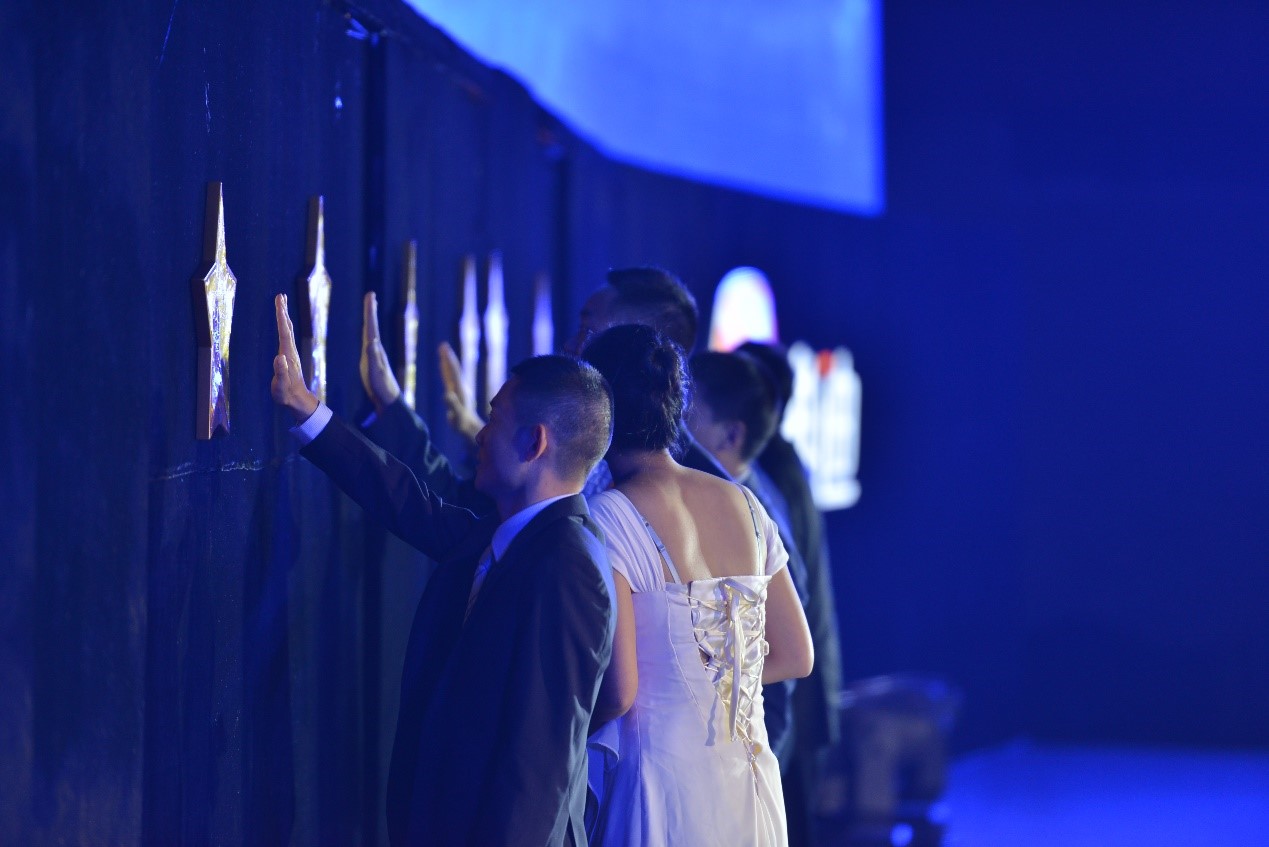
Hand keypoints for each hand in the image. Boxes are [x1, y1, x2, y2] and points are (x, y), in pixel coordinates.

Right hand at [271, 293, 319, 422]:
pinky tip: (282, 325)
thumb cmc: (287, 395)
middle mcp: (290, 351)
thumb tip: (279, 357)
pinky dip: (283, 327)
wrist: (297, 401)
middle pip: (287, 327)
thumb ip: (281, 373)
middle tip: (280, 295)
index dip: (281, 317)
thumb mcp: (282, 387)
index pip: (284, 332)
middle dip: (282, 311)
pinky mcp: (288, 357)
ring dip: (283, 317)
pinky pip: (285, 337)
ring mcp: (290, 354)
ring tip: (281, 304)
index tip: (279, 302)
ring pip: (287, 331)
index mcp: (288, 355)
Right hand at [359, 291, 400, 413]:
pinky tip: (369, 332)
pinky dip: (369, 333)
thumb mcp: (376, 373)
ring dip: (370, 319)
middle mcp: (376, 350)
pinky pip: (370, 341)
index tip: (370, 295)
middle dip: (370, 311)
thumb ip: (373, 358)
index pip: (371, 327)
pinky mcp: (373, 361)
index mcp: (376, 350)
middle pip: (372, 326)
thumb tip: (371, 342)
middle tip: (370, 295)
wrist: (389, 400)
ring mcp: (375, 355)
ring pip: (372, 332)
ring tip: (371, 307)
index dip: (370, 311)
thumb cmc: (382, 388)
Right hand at [438, 341, 484, 442]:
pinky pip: (450, 378)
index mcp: (459, 390)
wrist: (470, 428)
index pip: (453, 372)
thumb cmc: (462, 424)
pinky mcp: (457, 393)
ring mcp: (459, 390)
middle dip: (448, 358)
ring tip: (442, 352)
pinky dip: (446, 371)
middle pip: (453, 369)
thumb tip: (447, 394)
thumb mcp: (457, 416)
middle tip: (442, 345)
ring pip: (452, 373)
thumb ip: (453, 405)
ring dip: (447, 362)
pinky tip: (444, 368)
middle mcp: (460, 387)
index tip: (444, 349)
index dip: (448, 360)